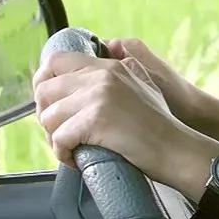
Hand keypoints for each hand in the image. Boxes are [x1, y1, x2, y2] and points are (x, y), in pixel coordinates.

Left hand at [32, 50, 209, 187]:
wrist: (175, 148)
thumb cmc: (160, 124)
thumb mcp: (143, 83)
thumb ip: (120, 71)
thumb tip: (94, 69)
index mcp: (109, 66)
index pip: (56, 60)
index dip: (43, 81)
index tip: (48, 103)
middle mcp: (101, 76)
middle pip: (45, 90)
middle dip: (46, 116)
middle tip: (61, 133)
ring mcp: (98, 96)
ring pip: (49, 117)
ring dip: (55, 138)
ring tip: (72, 148)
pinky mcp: (96, 120)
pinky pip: (59, 138)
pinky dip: (62, 154)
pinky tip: (76, 159)